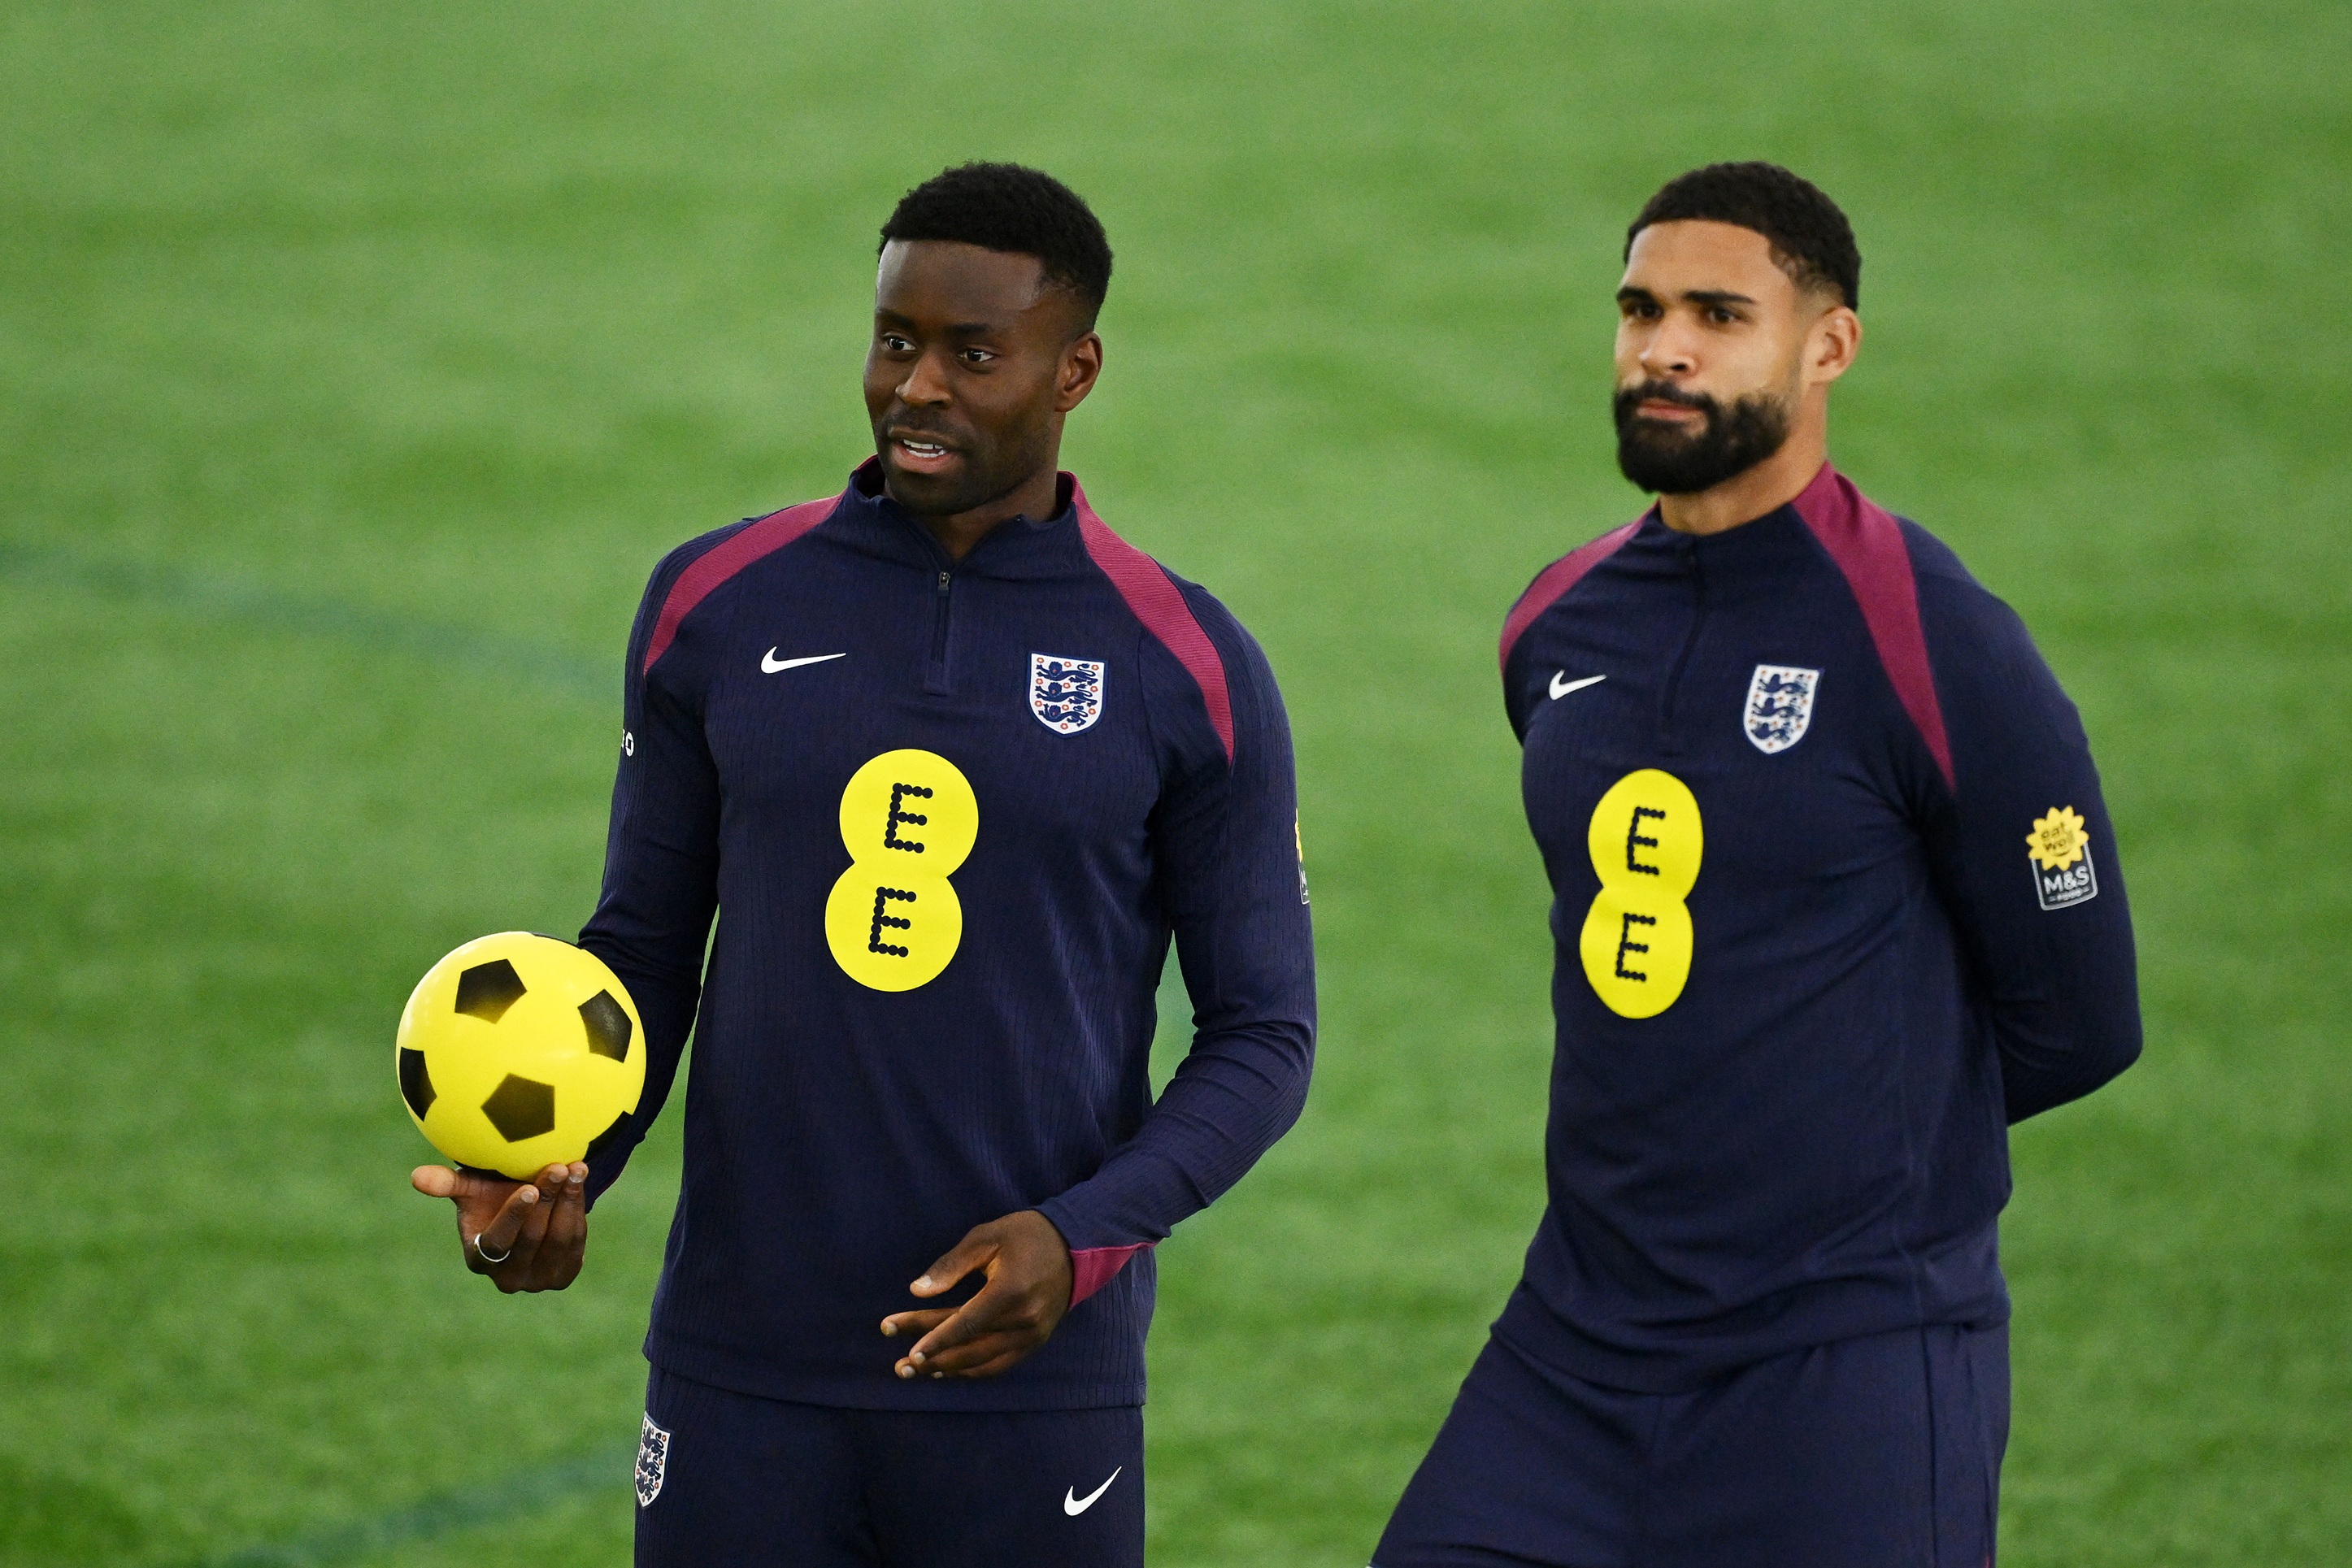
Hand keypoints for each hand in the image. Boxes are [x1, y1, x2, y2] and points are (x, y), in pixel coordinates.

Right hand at [410, 1161, 588, 1292]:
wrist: (529, 1213)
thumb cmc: (492, 1198)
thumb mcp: (470, 1189)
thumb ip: (448, 1185)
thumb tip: (416, 1176)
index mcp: (478, 1260)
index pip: (497, 1242)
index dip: (514, 1216)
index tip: (528, 1188)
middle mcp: (506, 1278)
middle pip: (532, 1238)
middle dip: (547, 1199)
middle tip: (558, 1167)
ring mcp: (537, 1281)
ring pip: (558, 1240)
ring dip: (568, 1202)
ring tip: (574, 1168)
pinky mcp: (563, 1276)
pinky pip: (576, 1243)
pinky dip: (578, 1211)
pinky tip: (579, 1182)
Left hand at [879, 1210, 1073, 1380]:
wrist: (1075, 1246)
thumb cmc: (1025, 1236)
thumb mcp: (986, 1237)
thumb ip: (951, 1265)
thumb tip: (917, 1291)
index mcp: (1010, 1292)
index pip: (965, 1324)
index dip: (935, 1340)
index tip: (908, 1350)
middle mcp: (1023, 1321)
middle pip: (970, 1347)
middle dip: (933, 1358)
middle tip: (900, 1367)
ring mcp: (1032, 1336)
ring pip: (984, 1363)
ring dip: (949, 1369)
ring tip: (919, 1371)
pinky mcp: (1036, 1342)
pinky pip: (1000, 1365)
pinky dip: (973, 1371)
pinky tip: (950, 1370)